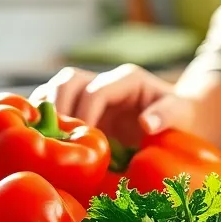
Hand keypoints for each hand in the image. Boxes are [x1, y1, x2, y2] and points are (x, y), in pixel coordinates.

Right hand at [31, 64, 197, 147]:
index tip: (82, 141)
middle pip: (69, 80)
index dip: (85, 114)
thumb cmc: (180, 118)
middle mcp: (104, 81)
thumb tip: (146, 124)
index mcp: (127, 80)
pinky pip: (54, 103)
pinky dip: (43, 116)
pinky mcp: (81, 108)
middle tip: (54, 137)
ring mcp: (89, 93)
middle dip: (57, 106)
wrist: (176, 121)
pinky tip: (39, 137)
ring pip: (56, 88)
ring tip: (40, 136)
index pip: (96, 91)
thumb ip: (167, 115)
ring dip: (45, 109)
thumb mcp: (181, 115)